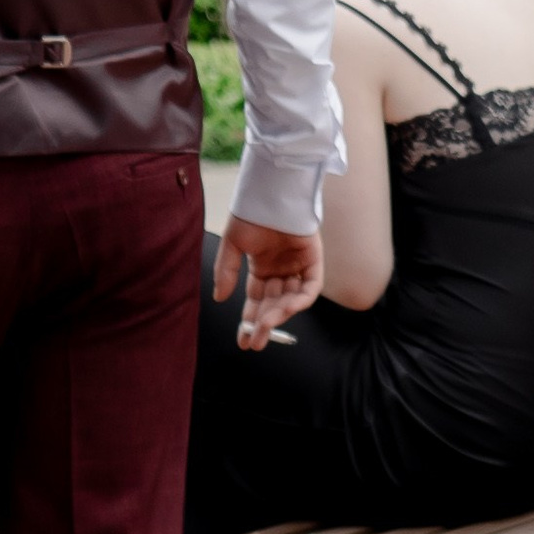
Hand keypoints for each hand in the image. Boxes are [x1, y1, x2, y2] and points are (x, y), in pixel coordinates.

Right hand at [213, 218, 324, 348]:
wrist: (270, 191)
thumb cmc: (250, 213)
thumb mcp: (232, 245)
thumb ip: (227, 272)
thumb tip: (220, 299)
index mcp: (262, 269)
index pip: (257, 302)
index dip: (250, 322)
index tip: (243, 341)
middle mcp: (280, 271)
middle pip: (274, 305)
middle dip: (264, 324)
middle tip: (256, 341)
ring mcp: (298, 266)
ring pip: (291, 299)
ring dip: (281, 314)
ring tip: (266, 325)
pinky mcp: (314, 259)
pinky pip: (311, 286)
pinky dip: (302, 299)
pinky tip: (288, 308)